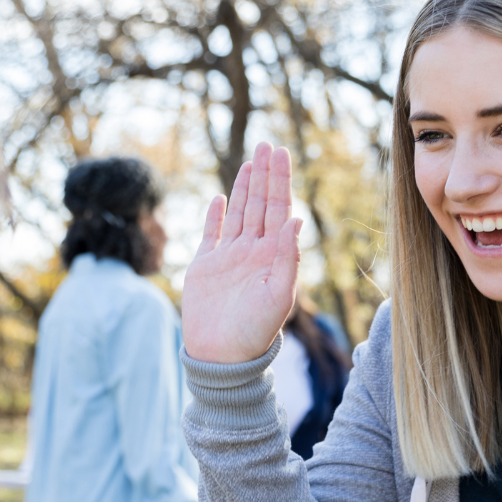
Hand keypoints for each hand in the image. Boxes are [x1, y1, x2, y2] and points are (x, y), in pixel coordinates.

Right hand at [181, 142, 300, 363]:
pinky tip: (222, 198)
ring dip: (245, 187)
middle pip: (260, 204)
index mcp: (273, 256)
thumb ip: (288, 257)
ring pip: (239, 213)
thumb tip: (296, 219)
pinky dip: (216, 215)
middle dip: (264, 174)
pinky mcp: (206, 266)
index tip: (281, 152)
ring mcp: (229, 257)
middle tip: (268, 144)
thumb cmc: (255, 332)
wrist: (222, 357)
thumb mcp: (279, 296)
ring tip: (251, 161)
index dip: (280, 180)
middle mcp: (253, 252)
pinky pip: (211, 233)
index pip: (279, 209)